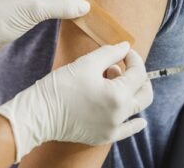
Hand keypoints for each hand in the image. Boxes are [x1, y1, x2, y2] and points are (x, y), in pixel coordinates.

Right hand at [0, 42, 152, 162]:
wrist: (39, 113)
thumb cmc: (60, 86)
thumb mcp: (86, 63)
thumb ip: (110, 52)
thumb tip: (125, 46)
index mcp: (117, 95)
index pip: (138, 73)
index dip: (133, 58)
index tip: (124, 51)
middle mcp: (120, 114)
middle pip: (144, 93)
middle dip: (139, 76)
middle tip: (126, 66)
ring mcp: (113, 128)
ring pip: (136, 110)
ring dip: (132, 93)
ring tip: (114, 82)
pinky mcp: (104, 136)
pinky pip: (127, 130)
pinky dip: (134, 123)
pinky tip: (139, 120)